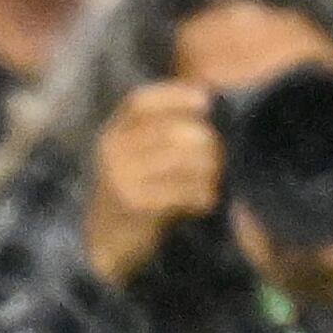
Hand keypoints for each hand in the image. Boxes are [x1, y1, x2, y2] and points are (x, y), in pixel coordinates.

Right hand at [87, 80, 222, 284]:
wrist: (108, 236)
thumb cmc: (138, 186)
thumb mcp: (140, 152)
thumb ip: (165, 127)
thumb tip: (213, 100)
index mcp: (115, 130)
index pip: (140, 102)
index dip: (175, 95)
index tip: (207, 99)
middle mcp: (112, 148)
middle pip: (171, 132)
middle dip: (206, 140)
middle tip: (225, 151)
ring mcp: (120, 176)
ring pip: (179, 160)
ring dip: (209, 169)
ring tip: (218, 177)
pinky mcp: (132, 203)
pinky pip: (180, 191)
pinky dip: (201, 194)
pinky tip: (208, 199)